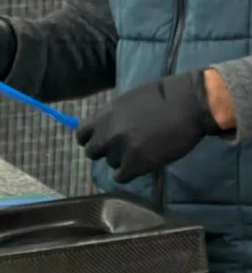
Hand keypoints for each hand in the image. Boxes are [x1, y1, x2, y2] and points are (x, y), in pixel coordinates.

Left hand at [75, 70, 221, 183]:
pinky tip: (143, 163)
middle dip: (106, 150)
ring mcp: (121, 149)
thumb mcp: (130, 100)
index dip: (91, 139)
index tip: (102, 140)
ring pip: (111, 163)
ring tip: (143, 148)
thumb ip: (113, 116)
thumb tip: (102, 128)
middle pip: (93, 152)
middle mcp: (108, 133)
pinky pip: (121, 177)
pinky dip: (130, 172)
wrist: (191, 103)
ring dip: (123, 159)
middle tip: (124, 147)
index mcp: (105, 115)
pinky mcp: (136, 163)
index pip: (81, 135)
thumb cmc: (165, 96)